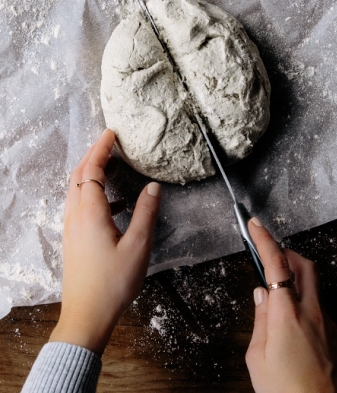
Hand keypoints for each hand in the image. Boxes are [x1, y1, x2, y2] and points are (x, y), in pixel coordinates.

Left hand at [49, 129, 160, 355]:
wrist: (86, 316)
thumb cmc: (113, 283)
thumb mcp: (137, 246)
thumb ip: (145, 213)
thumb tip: (153, 187)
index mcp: (90, 212)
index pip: (91, 169)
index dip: (100, 148)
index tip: (111, 133)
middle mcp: (75, 215)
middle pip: (78, 174)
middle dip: (92, 154)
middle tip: (109, 142)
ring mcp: (71, 227)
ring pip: (75, 189)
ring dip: (89, 172)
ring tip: (109, 165)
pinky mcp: (73, 238)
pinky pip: (77, 204)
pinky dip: (90, 192)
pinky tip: (112, 203)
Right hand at [246, 218, 336, 392]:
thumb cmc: (285, 392)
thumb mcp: (257, 357)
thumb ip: (260, 320)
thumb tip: (261, 296)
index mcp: (287, 315)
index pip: (276, 264)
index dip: (264, 239)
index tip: (255, 225)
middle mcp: (312, 313)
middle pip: (305, 265)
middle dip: (287, 252)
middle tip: (269, 254)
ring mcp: (327, 324)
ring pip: (313, 285)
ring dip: (295, 278)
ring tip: (277, 294)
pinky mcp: (334, 336)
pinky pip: (318, 306)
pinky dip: (303, 302)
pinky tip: (291, 322)